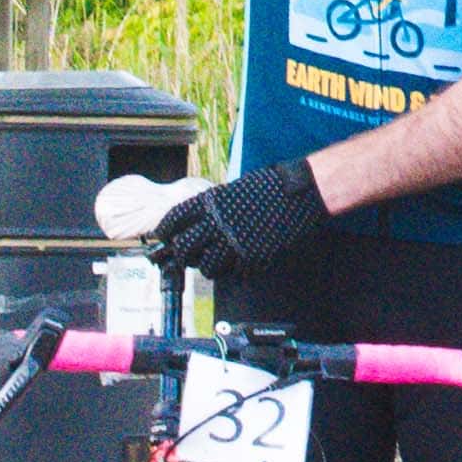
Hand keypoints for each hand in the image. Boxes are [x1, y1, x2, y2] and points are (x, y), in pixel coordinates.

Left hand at [145, 157, 333, 275]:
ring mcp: (234, 243)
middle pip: (184, 248)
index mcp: (211, 203)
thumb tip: (193, 224)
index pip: (174, 220)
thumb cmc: (266, 188)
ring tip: (213, 260)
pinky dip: (231, 270)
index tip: (164, 236)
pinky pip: (232, 272)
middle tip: (186, 254)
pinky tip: (237, 260)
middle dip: (182, 254)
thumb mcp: (231, 190)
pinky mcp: (251, 258)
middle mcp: (218, 224)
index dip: (166, 230)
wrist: (297, 194)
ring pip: (206, 267)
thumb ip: (211, 208)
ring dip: (207, 266)